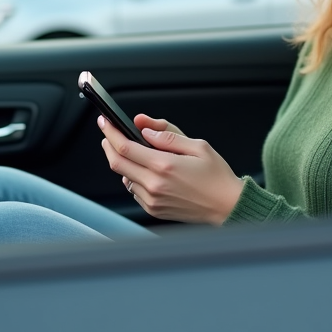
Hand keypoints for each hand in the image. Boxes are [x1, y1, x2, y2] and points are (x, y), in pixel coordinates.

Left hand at [98, 113, 243, 225]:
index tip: (105, 122)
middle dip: (109, 145)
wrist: (227, 206)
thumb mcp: (198, 146)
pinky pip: (133, 191)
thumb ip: (168, 135)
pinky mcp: (153, 210)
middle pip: (117, 163)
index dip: (111, 132)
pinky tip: (145, 171)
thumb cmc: (216, 176)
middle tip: (109, 134)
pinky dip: (133, 178)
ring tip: (133, 152)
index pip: (125, 147)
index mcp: (164, 166)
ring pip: (124, 177)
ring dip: (123, 163)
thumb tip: (144, 127)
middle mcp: (154, 185)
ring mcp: (152, 200)